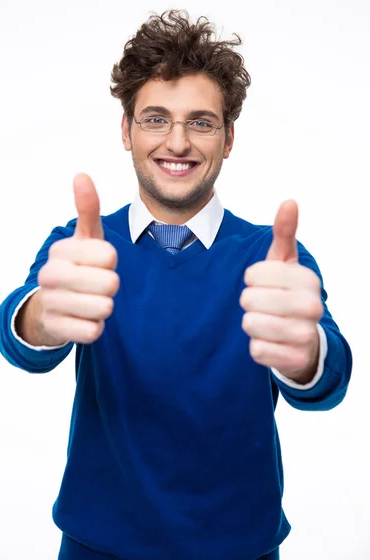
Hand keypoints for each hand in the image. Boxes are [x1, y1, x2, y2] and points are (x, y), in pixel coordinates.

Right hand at [37, 173, 119, 343]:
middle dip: (110, 286)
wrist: (48, 306)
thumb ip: (87, 209)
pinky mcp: (57, 329)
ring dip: (104, 307)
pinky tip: (83, 318)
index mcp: (61, 250)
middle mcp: (50, 275)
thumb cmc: (75, 267)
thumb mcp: (84, 238)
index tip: (99, 262)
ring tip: (90, 300)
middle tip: (97, 284)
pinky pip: (94, 331)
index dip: (111, 261)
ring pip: (104, 308)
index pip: (109, 255)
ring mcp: (51, 303)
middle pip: (110, 283)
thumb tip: (82, 175)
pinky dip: (95, 327)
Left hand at [239, 200, 322, 383]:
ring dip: (251, 324)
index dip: (250, 278)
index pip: (253, 274)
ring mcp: (306, 335)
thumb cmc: (288, 293)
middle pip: (250, 300)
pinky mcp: (295, 360)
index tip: (261, 282)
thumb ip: (284, 233)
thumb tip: (289, 201)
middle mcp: (313, 307)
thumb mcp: (285, 262)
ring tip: (266, 322)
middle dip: (249, 302)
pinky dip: (257, 347)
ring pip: (251, 325)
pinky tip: (271, 342)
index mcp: (308, 279)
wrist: (305, 339)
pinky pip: (256, 350)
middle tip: (262, 304)